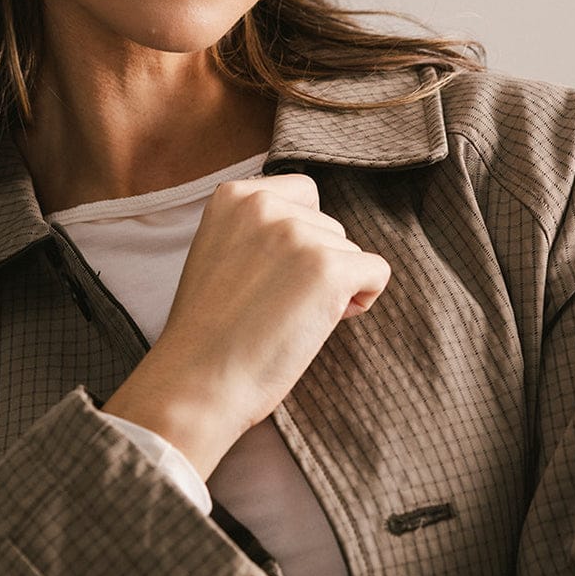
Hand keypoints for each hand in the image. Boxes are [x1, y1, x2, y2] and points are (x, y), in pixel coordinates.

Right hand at [102, 173, 389, 478]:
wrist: (198, 381)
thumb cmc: (210, 330)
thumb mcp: (220, 251)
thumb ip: (259, 228)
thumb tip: (320, 232)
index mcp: (233, 195)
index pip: (303, 194)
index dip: (300, 237)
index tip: (271, 274)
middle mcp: (264, 204)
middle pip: (329, 225)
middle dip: (316, 262)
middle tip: (275, 304)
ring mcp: (297, 234)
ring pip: (350, 251)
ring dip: (334, 285)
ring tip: (286, 318)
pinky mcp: (328, 268)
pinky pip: (376, 272)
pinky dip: (361, 300)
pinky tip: (320, 323)